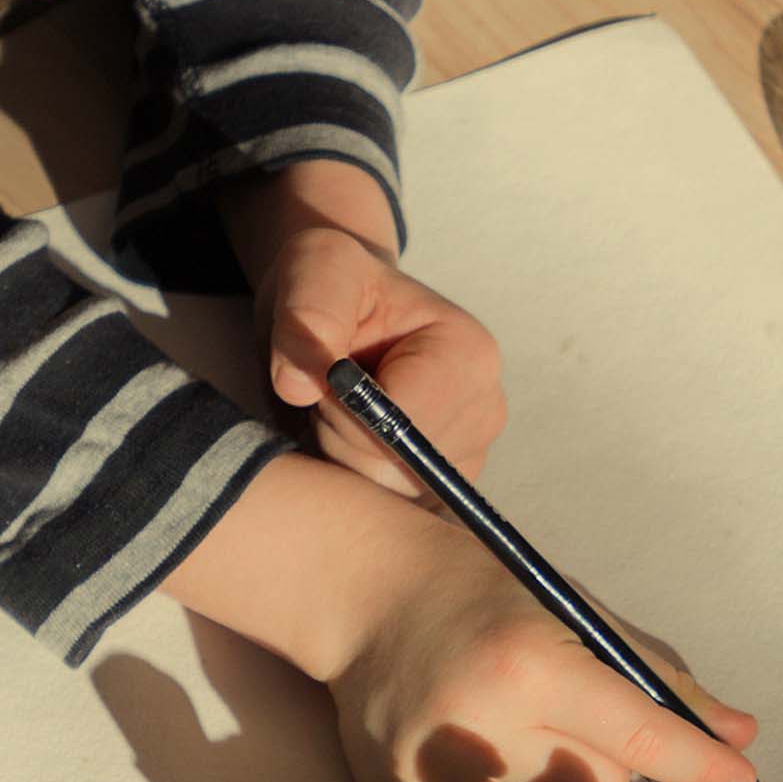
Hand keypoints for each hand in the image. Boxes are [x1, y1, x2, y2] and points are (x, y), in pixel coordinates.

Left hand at [260, 224, 505, 498]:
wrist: (338, 312)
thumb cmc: (333, 283)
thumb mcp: (315, 268)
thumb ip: (308, 312)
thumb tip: (296, 384)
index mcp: (470, 355)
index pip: (404, 423)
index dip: (346, 412)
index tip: (325, 379)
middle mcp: (486, 412)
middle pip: (398, 469)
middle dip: (342, 440)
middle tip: (327, 396)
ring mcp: (467, 456)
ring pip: (388, 497)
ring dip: (344, 463)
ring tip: (337, 414)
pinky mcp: (442, 488)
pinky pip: (388, 512)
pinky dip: (354, 486)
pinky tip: (347, 443)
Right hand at [332, 510, 763, 781]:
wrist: (363, 592)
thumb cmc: (481, 590)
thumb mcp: (572, 610)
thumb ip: (656, 675)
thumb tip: (740, 735)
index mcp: (531, 664)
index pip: (636, 735)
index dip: (696, 765)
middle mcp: (485, 723)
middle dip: (606, 764)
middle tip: (567, 715)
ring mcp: (435, 774)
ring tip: (525, 736)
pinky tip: (487, 754)